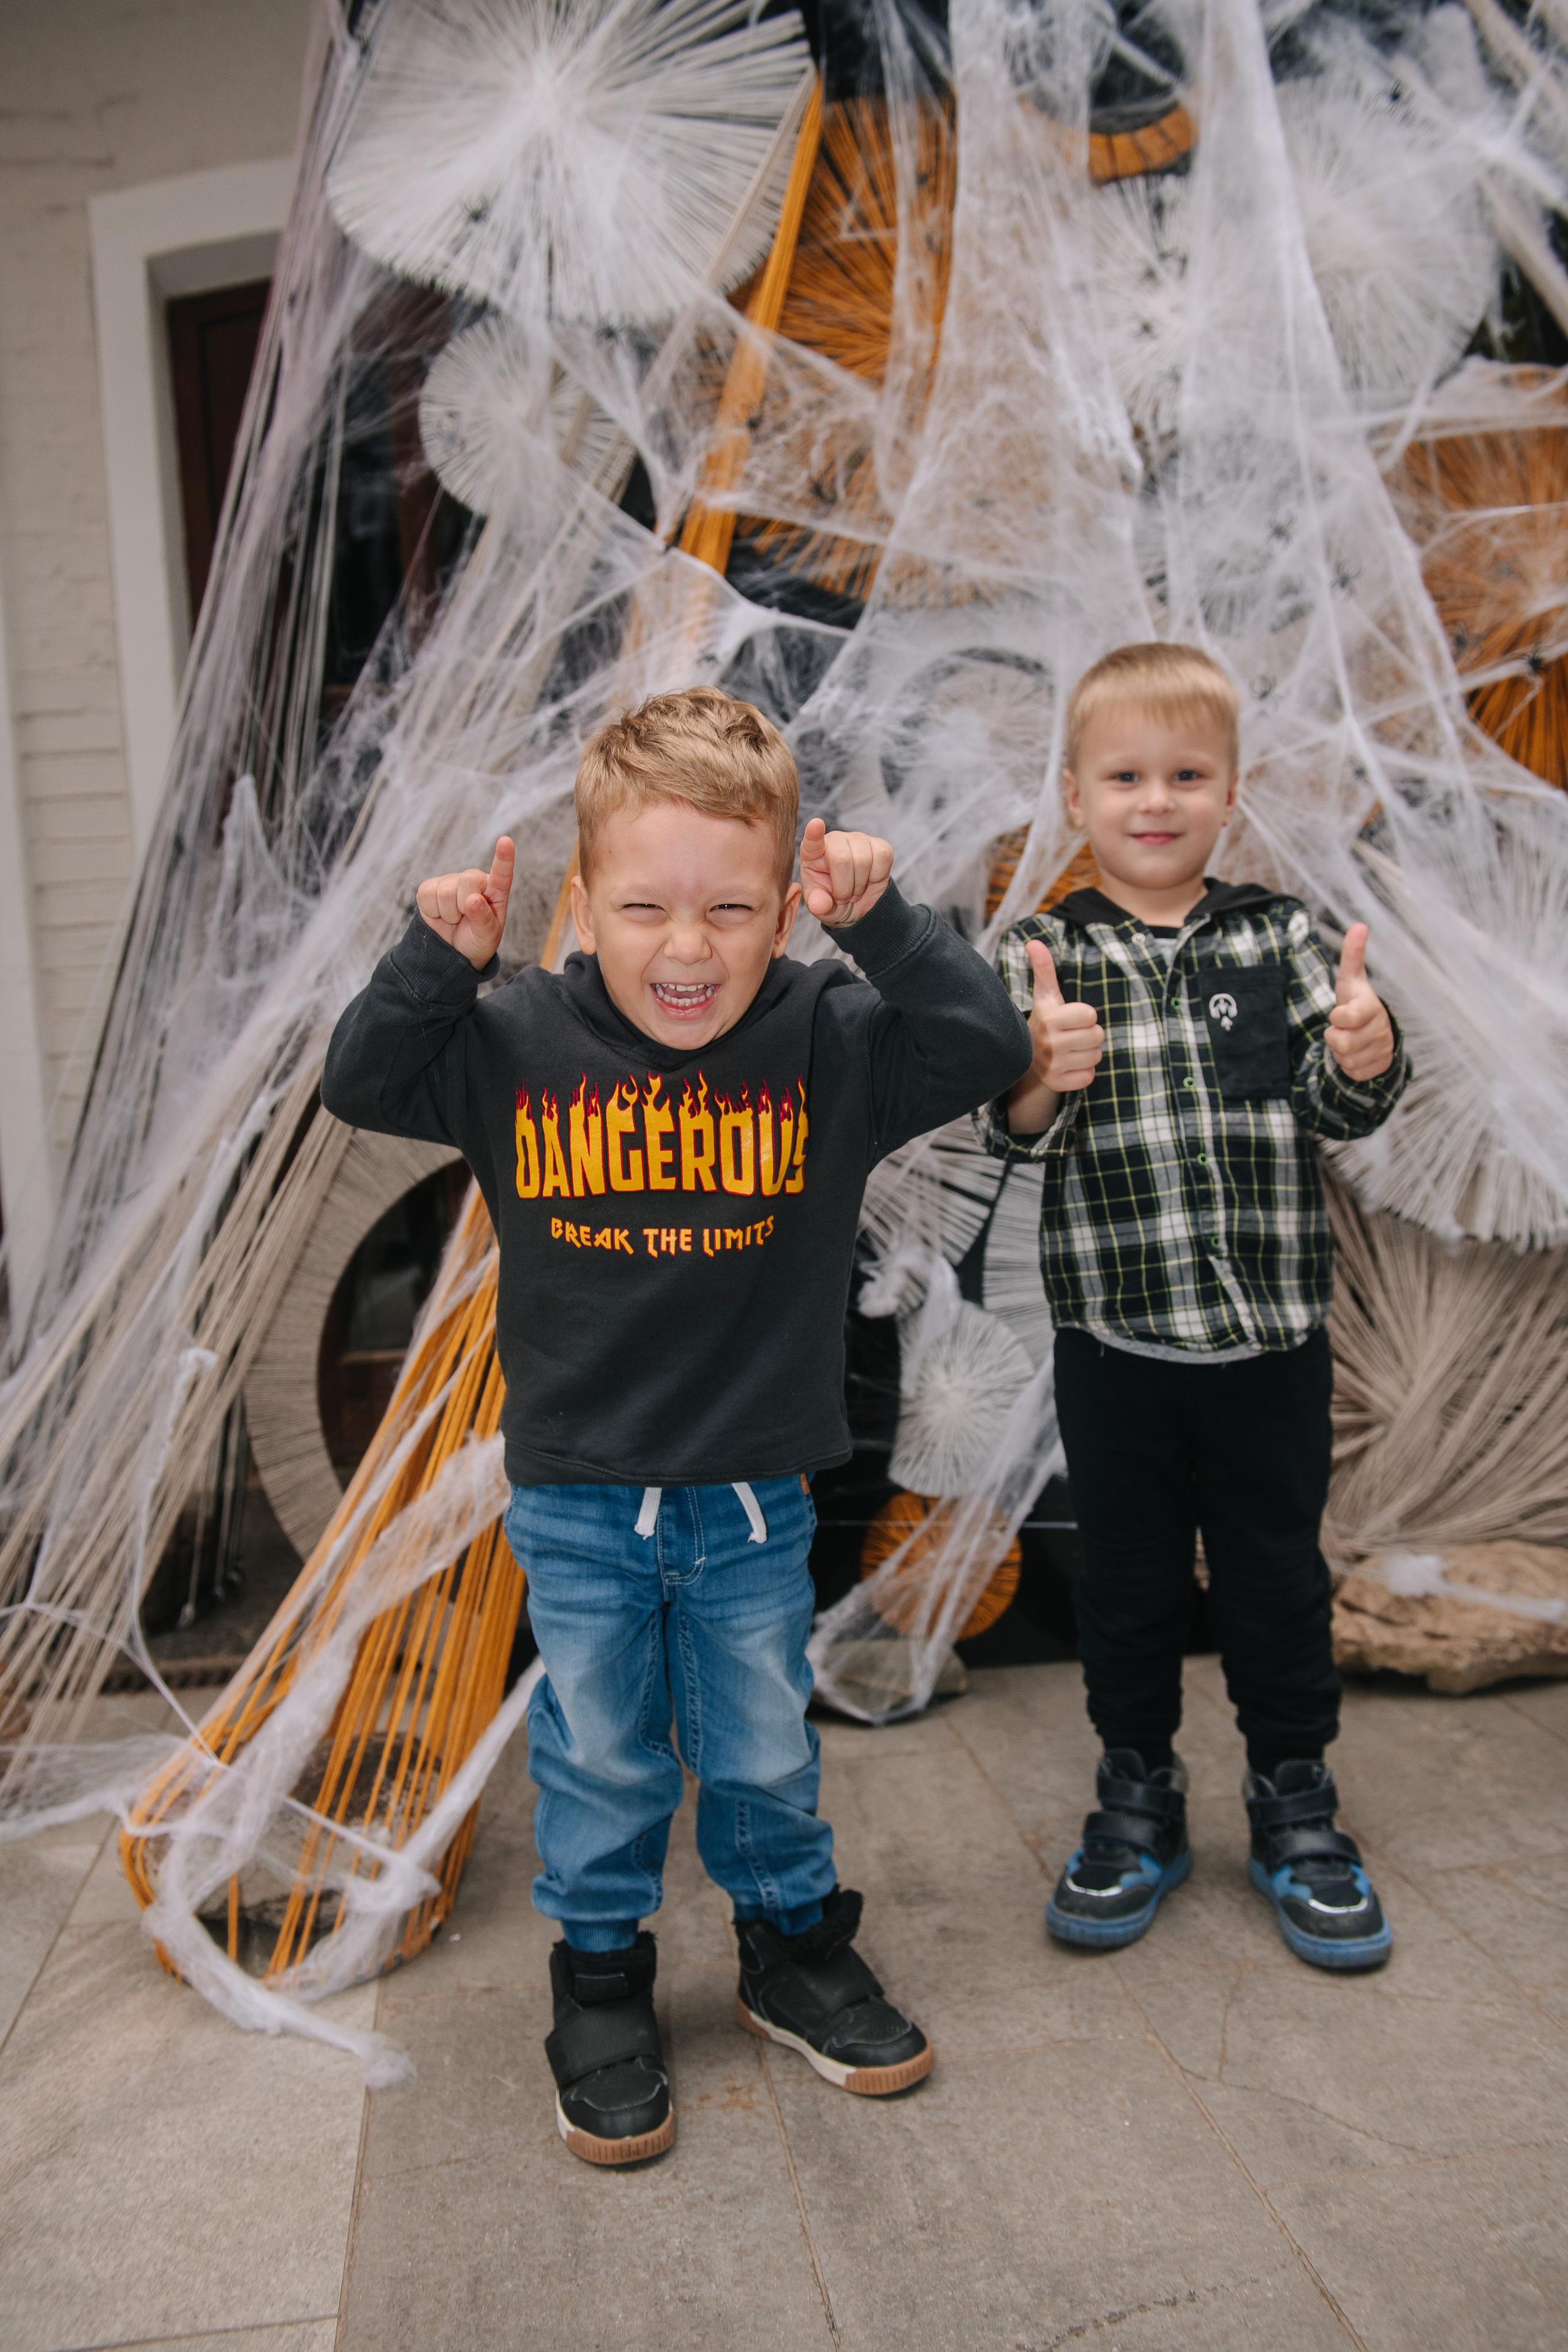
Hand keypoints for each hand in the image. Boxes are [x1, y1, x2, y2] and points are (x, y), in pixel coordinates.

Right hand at [416, 836, 513, 969]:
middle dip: (464, 906)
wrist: (452, 950)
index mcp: (495, 890)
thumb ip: (483, 919)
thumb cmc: (477, 940)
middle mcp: (474, 880)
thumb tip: (472, 900)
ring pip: (445, 891)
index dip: (503, 858)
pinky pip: (426, 894)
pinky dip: (432, 911)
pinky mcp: (430, 886)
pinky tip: (439, 914)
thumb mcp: (486, 936)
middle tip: (465, 919)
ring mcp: (451, 881)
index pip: (502, 873)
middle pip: (468, 880)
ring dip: (448, 914)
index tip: (506, 841)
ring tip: (454, 919)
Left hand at [800, 817, 892, 924]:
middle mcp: (835, 840)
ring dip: (860, 885)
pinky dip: (877, 876)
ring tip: (854, 890)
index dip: (814, 833)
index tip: (815, 824)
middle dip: (844, 887)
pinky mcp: (879, 844)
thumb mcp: (822, 907)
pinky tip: (869, 879)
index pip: (812, 841)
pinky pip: (882, 857)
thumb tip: (819, 904)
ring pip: (863, 860)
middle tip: (843, 896)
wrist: (858, 905)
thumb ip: (818, 905)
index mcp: (813, 853)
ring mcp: (858, 839)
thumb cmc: (833, 901)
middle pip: (842, 859)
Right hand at [1024, 939, 1102, 1091]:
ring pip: (1095, 1057)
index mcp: (1049, 1018)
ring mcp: (1052, 1065)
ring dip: (1088, 1054)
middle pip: (1097, 1036)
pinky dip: (1084, 1072)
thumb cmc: (1045, 1020)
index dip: (1086, 1015)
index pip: (1091, 1015)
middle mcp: (1049, 1043)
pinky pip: (1089, 1077)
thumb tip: (1033, 941)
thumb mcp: (1046, 995)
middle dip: (1090, 1035)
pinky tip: (1070, 1065)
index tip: (1072, 1018)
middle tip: (1073, 1035)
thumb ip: (1043, 968)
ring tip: (1071, 1050)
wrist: (1025, 1056)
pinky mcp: (1057, 1084)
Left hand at [1325, 923, 1394, 1080]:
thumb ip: (1353, 955)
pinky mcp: (1379, 1068)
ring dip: (1340, 1053)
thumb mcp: (1351, 980)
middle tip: (1342, 1029)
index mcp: (1371, 1007)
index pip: (1348, 1017)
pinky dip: (1349, 1067)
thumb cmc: (1356, 1002)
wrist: (1374, 1032)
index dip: (1337, 1018)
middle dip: (1335, 1038)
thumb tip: (1359, 925)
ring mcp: (1382, 1050)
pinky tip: (1356, 1054)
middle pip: (1342, 1043)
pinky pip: (1354, 1074)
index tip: (1337, 1014)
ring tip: (1349, 1039)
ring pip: (1346, 1060)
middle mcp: (1380, 1029)